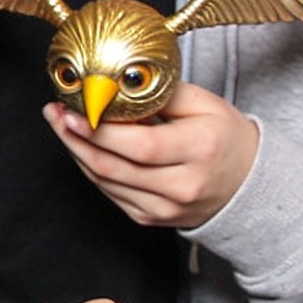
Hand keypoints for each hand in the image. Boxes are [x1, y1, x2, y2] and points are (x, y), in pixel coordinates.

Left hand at [45, 81, 258, 230]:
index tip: (71, 111)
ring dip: (77, 152)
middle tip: (55, 113)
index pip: (140, 146)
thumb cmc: (224, 137)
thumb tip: (115, 84)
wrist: (247, 183)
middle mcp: (183, 186)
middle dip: (75, 139)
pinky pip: (109, 192)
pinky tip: (83, 146)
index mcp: (200, 151)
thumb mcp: (204, 104)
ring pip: (105, 181)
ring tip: (62, 124)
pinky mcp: (151, 218)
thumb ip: (160, 93)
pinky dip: (92, 167)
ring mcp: (166, 208)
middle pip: (113, 167)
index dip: (98, 131)